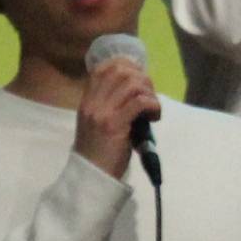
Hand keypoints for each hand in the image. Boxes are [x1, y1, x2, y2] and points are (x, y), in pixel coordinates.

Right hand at [74, 47, 160, 179]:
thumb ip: (109, 105)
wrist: (92, 174)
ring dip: (149, 93)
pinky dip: (153, 106)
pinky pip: (140, 103)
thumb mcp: (97, 122)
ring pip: (132, 84)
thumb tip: (136, 89)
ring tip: (152, 108)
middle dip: (142, 79)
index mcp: (87, 100)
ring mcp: (102, 112)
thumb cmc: (99, 150)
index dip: (125, 66)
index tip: (139, 77)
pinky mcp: (115, 124)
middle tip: (150, 95)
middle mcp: (92, 103)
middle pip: (121, 71)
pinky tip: (154, 117)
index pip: (103, 69)